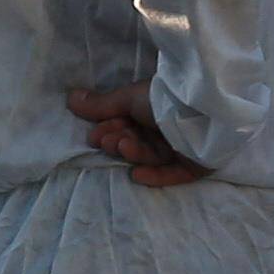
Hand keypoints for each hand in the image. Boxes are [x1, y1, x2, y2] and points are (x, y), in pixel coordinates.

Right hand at [67, 83, 207, 188]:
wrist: (202, 108)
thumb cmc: (164, 97)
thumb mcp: (129, 98)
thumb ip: (101, 104)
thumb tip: (71, 98)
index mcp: (154, 111)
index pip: (129, 125)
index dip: (110, 130)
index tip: (94, 135)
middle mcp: (168, 129)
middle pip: (139, 142)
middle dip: (119, 141)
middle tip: (106, 140)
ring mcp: (182, 148)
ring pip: (153, 156)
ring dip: (134, 153)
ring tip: (123, 145)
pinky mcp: (195, 165)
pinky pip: (174, 174)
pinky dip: (156, 175)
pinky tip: (138, 175)